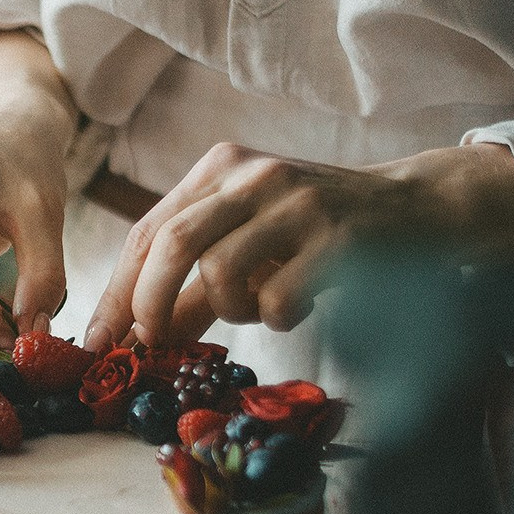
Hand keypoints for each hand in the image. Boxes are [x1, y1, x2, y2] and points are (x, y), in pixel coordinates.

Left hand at [83, 139, 513, 350]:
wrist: (417, 208)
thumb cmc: (315, 236)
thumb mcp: (247, 244)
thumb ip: (192, 286)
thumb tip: (133, 339)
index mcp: (219, 169)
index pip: (148, 231)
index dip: (117, 290)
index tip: (97, 341)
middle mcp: (252, 174)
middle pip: (170, 245)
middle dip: (147, 304)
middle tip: (151, 344)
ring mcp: (295, 201)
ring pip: (219, 272)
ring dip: (228, 311)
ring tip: (257, 307)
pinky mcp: (336, 235)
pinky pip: (275, 298)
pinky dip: (275, 317)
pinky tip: (298, 303)